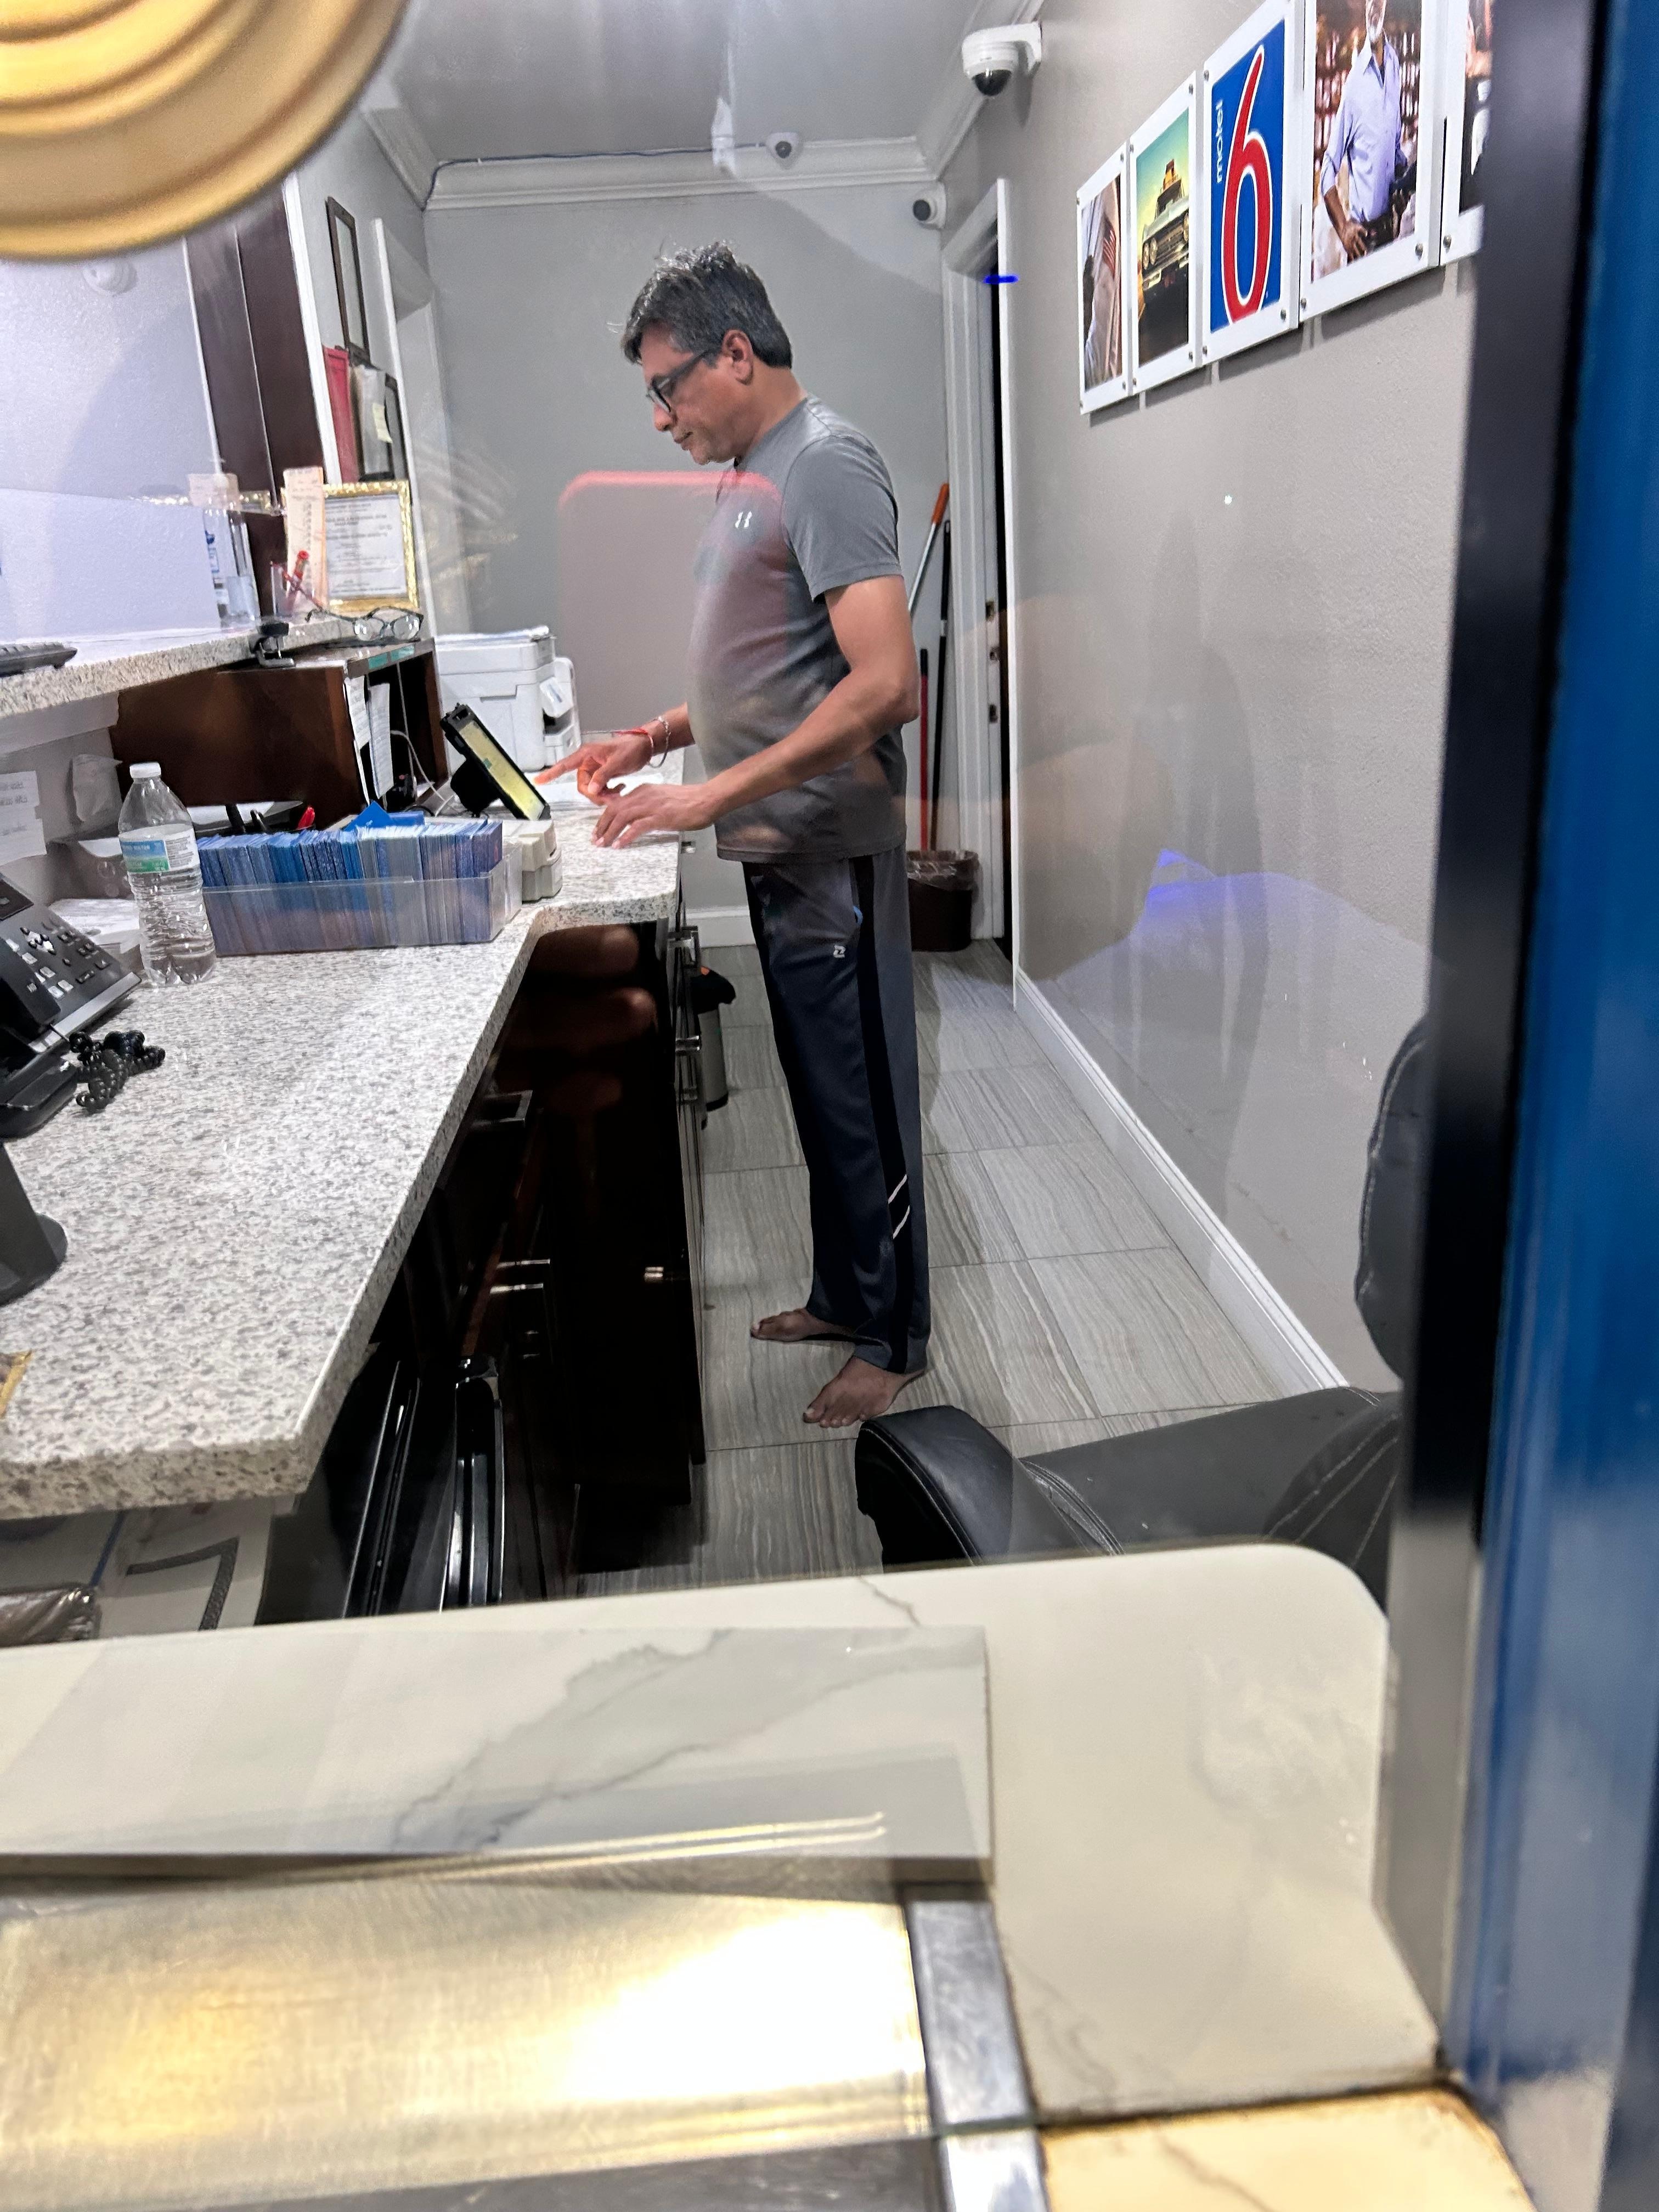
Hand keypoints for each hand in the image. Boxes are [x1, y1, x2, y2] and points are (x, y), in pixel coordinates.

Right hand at [537, 729, 652, 802]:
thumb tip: (591, 789)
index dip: (550, 774)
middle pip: (582, 785)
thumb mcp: (617, 762)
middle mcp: (587, 762)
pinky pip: (599, 789)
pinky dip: (608, 793)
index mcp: (586, 755)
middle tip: (611, 797)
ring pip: (591, 790)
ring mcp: (594, 769)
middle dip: (595, 794)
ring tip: (618, 793)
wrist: (643, 747)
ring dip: (603, 796)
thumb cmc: (630, 748)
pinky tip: (619, 789)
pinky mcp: (602, 775)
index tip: (537, 781)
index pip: (564, 765)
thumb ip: (603, 776)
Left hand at [593, 780, 715, 847]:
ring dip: (610, 832)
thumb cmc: (689, 801)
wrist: (706, 799)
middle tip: (596, 840)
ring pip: (622, 817)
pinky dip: (626, 836)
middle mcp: (644, 795)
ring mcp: (651, 806)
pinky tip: (620, 845)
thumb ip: (649, 805)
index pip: (617, 803)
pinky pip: (637, 827)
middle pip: (615, 810)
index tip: (599, 829)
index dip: (605, 817)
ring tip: (604, 844)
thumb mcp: (663, 798)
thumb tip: (638, 818)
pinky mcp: (660, 817)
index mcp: (644, 790)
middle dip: (602, 826)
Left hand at [1338, 213, 1367, 260]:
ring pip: (1352, 250)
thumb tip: (1366, 234)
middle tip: (1362, 257)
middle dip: (1359, 253)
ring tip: (1358, 259)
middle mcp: (1351, 241)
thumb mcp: (1358, 227)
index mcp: (1354, 236)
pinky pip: (1348, 250)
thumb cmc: (1349, 224)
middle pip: (1356, 248)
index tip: (1365, 251)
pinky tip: (1352, 257)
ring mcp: (1347, 243)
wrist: (1342, 225)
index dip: (1362, 247)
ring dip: (1355, 255)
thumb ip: (1362, 230)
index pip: (1359, 243)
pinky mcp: (1344, 244)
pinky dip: (1350, 254)